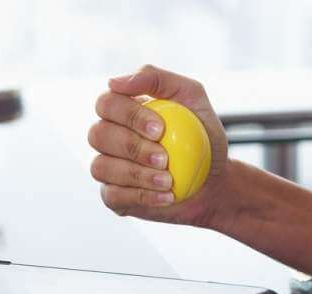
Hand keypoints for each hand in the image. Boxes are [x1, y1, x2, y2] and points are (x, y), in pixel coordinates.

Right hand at [88, 64, 229, 226]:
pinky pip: (113, 196)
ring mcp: (108, 167)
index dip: (129, 116)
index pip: (107, 104)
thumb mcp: (192, 98)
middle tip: (164, 158)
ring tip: (169, 180)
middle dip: (132, 146)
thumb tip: (114, 82)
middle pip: (98, 135)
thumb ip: (158, 79)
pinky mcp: (114, 196)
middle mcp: (108, 137)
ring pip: (101, 167)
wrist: (213, 179)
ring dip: (137, 174)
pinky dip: (142, 196)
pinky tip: (167, 196)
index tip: (160, 129)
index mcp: (121, 109)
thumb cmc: (201, 136)